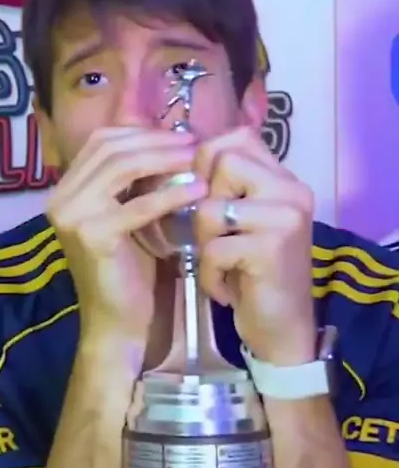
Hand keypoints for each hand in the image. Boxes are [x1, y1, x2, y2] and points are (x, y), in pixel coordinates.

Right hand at [48, 127, 206, 355]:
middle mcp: (61, 197)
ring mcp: (72, 215)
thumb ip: (136, 181)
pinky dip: (170, 194)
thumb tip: (169, 137)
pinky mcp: (91, 235)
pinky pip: (137, 205)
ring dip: (164, 158)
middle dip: (156, 140)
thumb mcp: (130, 215)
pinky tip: (197, 190)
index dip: (142, 132)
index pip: (102, 140)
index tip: (180, 136)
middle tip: (194, 143)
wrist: (118, 322)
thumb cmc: (130, 270)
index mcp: (67, 189)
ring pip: (121, 166)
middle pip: (111, 147)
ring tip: (196, 158)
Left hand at [194, 127, 315, 364]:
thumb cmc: (254, 275)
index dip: (207, 160)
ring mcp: (285, 217)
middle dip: (203, 202)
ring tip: (221, 264)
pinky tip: (225, 288)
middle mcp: (291, 190)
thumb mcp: (242, 223)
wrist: (283, 329)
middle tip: (216, 235)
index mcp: (284, 179)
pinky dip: (210, 274)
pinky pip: (214, 248)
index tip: (204, 196)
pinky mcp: (272, 248)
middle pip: (223, 162)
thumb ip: (227, 188)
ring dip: (204, 243)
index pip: (238, 137)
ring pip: (211, 207)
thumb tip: (177, 153)